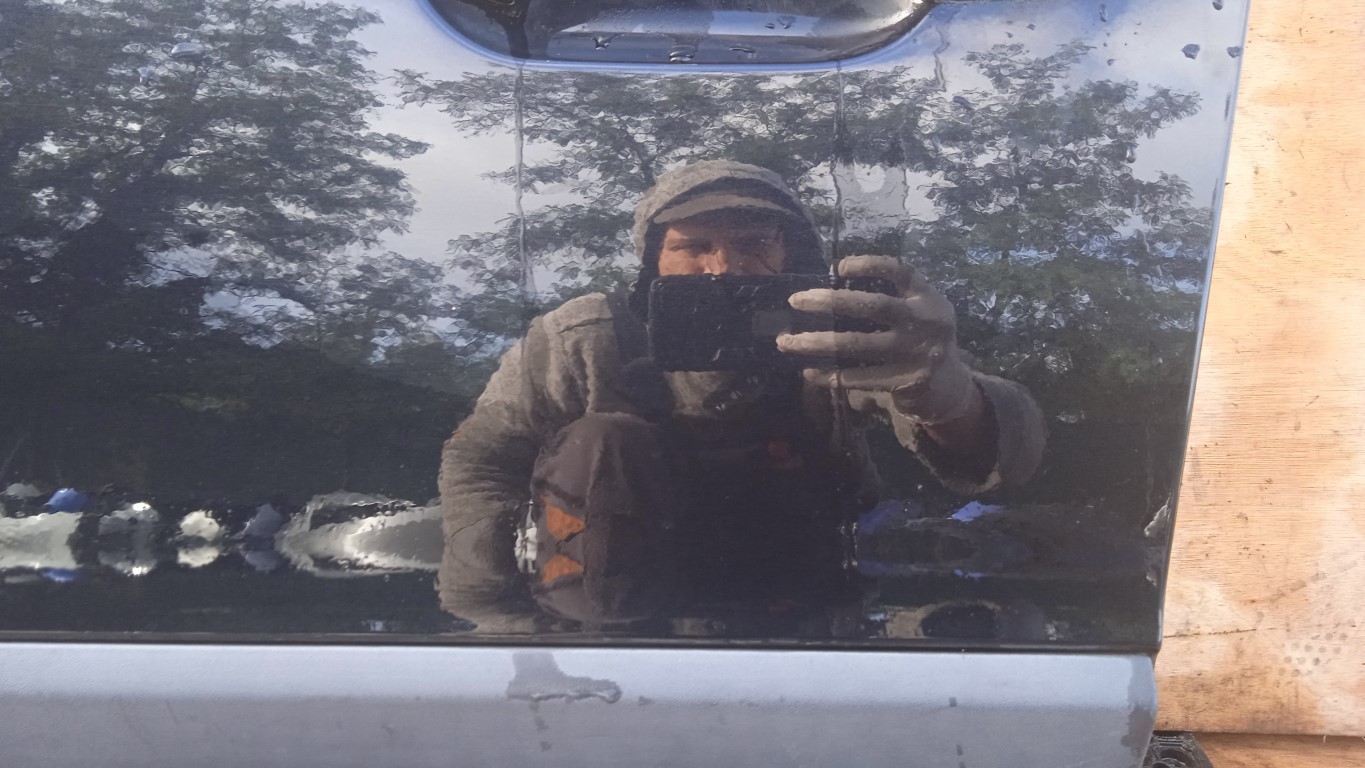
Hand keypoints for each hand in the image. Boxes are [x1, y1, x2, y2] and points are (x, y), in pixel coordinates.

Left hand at [775, 255, 975, 423]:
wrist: (951, 389)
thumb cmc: (922, 342)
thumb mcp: (921, 312)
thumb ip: (892, 298)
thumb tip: (831, 287)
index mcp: (927, 297)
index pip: (900, 270)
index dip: (869, 264)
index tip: (836, 266)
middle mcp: (925, 321)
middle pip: (873, 305)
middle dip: (829, 301)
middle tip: (796, 300)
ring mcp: (916, 352)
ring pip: (857, 344)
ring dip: (816, 342)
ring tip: (787, 342)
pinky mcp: (906, 381)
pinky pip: (858, 377)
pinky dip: (831, 375)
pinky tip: (809, 373)